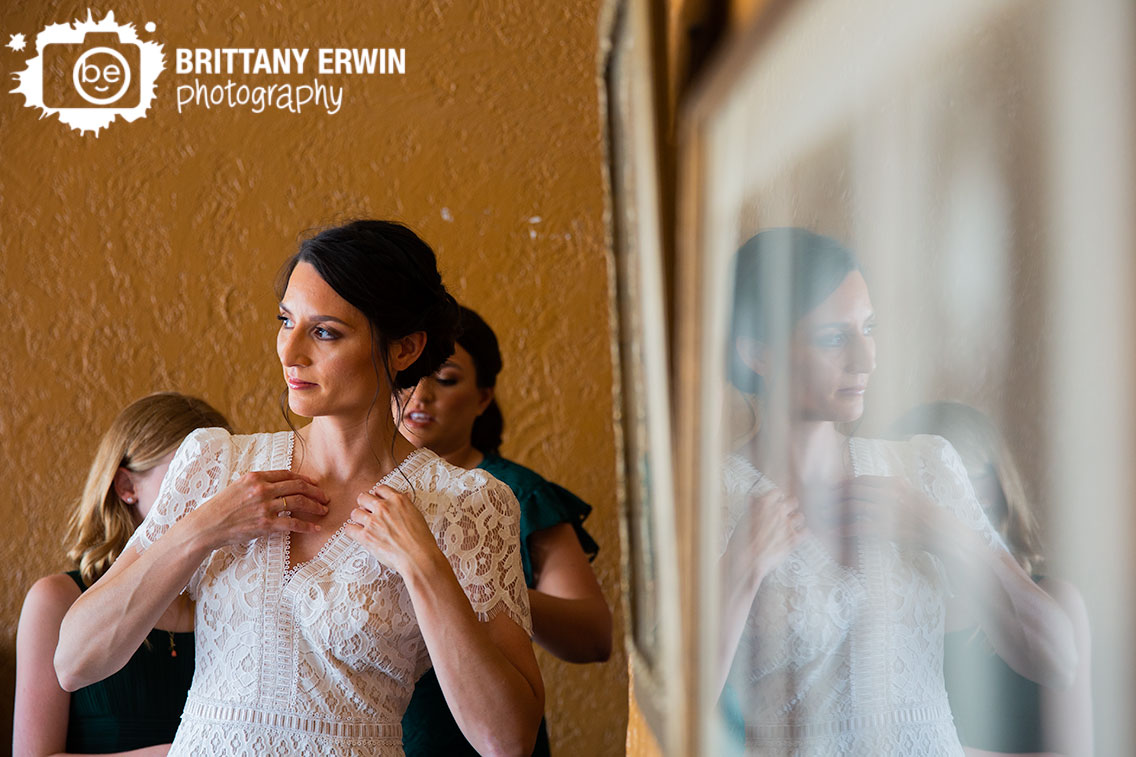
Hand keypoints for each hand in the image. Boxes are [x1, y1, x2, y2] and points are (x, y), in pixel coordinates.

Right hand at [191, 470, 327, 549]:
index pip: (287, 474)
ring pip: (299, 502)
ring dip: (315, 506)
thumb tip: (276, 485)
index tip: (314, 484)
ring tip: (324, 510)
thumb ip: (257, 484)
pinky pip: (292, 523)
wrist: (207, 526)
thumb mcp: (238, 487)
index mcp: (256, 477)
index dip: (304, 478)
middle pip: (297, 486)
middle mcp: (262, 489)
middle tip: (325, 497)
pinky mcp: (265, 524)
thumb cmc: (220, 508)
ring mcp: (265, 506)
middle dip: (315, 491)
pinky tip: (315, 527)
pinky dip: (307, 525)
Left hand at [344, 484, 440, 574]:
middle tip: (367, 511)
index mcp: (398, 500)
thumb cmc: (421, 540)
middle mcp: (384, 508)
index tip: (377, 500)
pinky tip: (357, 533)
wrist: (418, 556)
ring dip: (358, 518)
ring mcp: (373, 521)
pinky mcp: (366, 536)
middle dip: (365, 504)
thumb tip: (403, 502)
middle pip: (363, 497)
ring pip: (355, 512)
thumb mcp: (417, 515)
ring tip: (362, 524)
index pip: (380, 489)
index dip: (377, 495)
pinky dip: (352, 531)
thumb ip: (405, 506)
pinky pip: (349, 528)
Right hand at [724, 487, 804, 595]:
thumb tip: (754, 498)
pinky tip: (798, 535)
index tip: (776, 500)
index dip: (776, 497)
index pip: (777, 492)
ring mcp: (787, 525)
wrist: (747, 561)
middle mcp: (778, 512)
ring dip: (796, 520)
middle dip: (790, 506)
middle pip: (792, 501)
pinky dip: (803, 534)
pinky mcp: (793, 540)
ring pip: (800, 516)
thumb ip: (752, 507)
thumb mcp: (743, 519)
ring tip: (791, 525)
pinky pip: (806, 532)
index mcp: (765, 504)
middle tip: (786, 511)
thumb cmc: (742, 542)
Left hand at [839, 475, 976, 559]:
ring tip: (827, 519)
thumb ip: (895, 489)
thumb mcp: (913, 495)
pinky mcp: (890, 529)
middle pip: (855, 491)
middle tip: (825, 504)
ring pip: (855, 507)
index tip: (834, 491)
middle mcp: (892, 494)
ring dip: (839, 513)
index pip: (863, 479)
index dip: (846, 485)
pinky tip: (840, 533)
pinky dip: (848, 529)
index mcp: (896, 484)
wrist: (946, 535)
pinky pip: (862, 527)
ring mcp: (890, 511)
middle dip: (837, 498)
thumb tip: (876, 485)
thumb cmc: (929, 517)